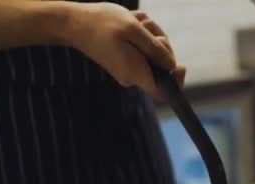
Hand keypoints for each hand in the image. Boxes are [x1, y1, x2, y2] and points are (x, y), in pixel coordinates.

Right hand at [65, 3, 184, 96]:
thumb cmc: (102, 23)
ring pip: (153, 52)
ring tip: (133, 21)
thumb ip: (155, 49)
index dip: (176, 82)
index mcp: (136, 73)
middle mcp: (132, 75)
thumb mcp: (134, 30)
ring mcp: (128, 68)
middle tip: (145, 26)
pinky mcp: (125, 59)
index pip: (163, 91)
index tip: (181, 66)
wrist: (73, 22)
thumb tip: (172, 65)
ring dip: (149, 33)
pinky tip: (129, 22)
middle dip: (160, 42)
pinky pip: (142, 48)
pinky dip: (140, 33)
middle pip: (162, 65)